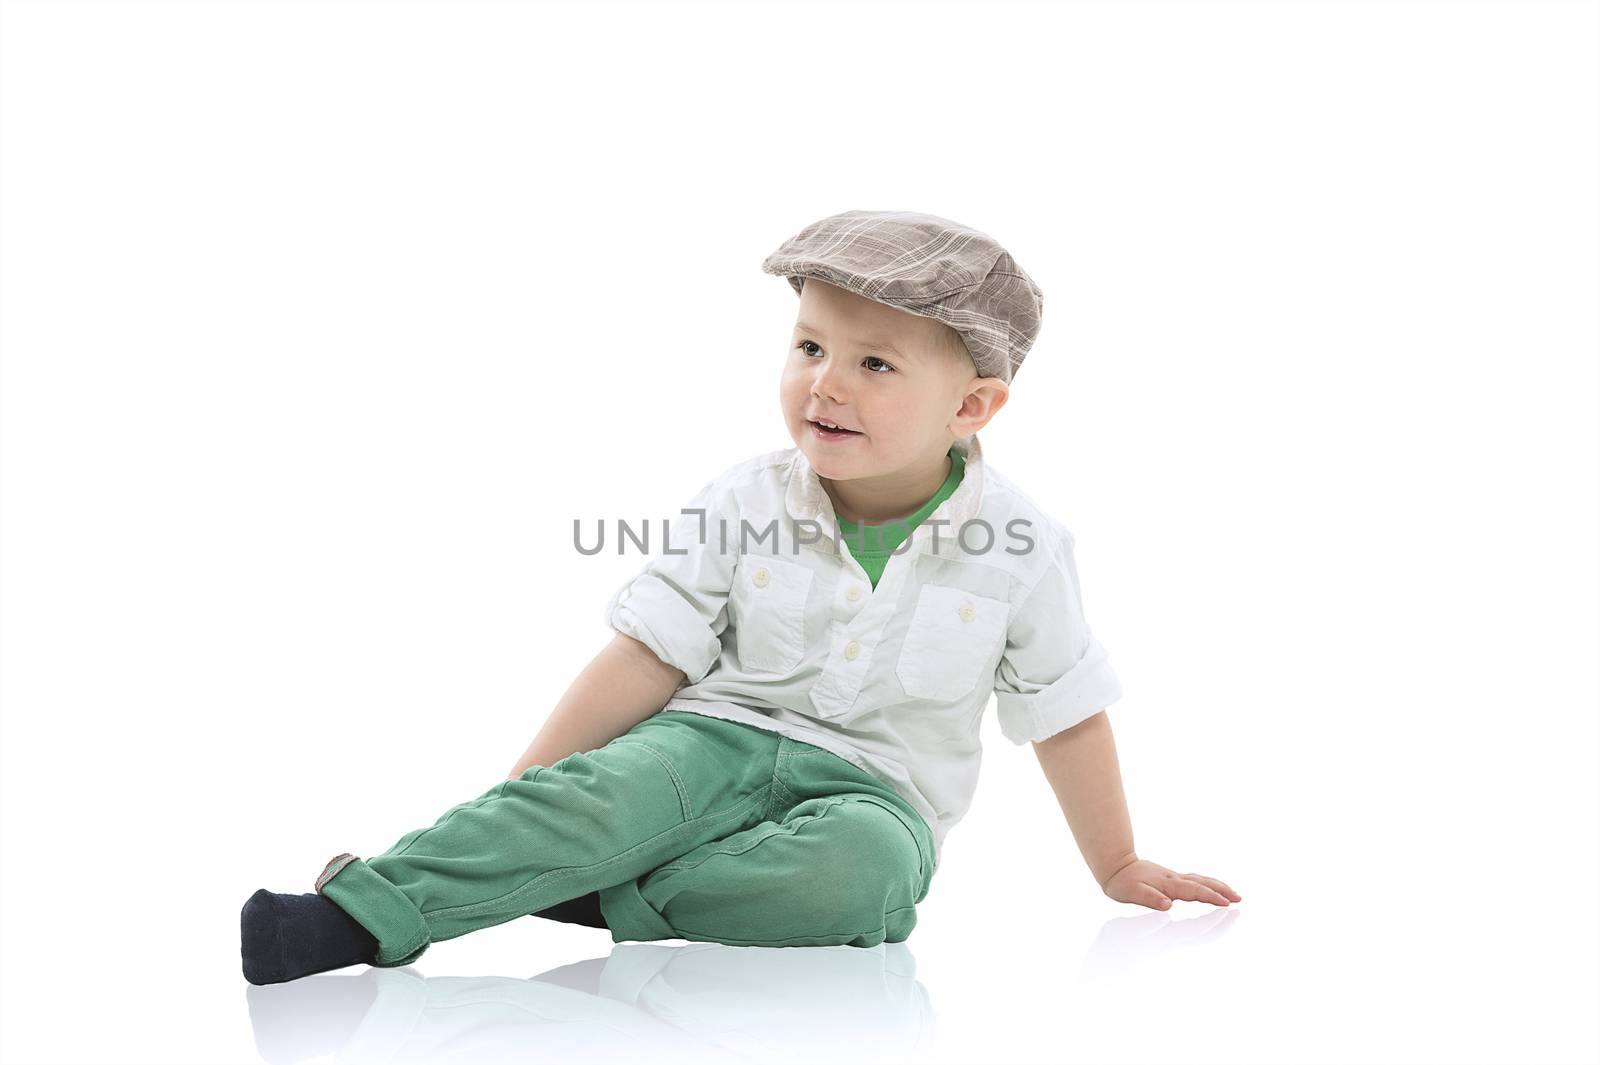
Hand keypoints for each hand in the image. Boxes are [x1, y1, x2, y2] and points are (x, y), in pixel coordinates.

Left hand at [1100, 858, 1240, 909]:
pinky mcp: (1172, 879)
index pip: (1193, 892)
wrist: (1115, 865)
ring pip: (1201, 880)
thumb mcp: (1131, 893)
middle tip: (1239, 899)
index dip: (1210, 897)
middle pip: (1202, 884)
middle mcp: (1174, 880)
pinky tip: (1212, 888)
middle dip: (1222, 891)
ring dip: (1218, 887)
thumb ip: (1149, 898)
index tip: (1226, 903)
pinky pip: (1195, 880)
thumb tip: (1167, 905)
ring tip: (1234, 895)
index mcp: (1167, 885)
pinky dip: (1208, 884)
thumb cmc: (1122, 883)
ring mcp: (1174, 878)